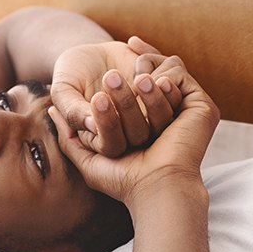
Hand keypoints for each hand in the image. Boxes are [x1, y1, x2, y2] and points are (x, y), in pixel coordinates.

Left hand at [49, 54, 219, 205]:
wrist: (156, 188)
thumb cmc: (123, 180)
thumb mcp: (88, 158)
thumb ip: (70, 136)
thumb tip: (51, 111)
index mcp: (149, 129)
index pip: (136, 94)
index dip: (123, 77)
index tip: (107, 63)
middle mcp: (170, 119)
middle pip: (148, 82)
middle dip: (130, 73)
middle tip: (108, 78)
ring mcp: (187, 111)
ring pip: (163, 77)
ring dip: (143, 73)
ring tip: (128, 81)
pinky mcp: (201, 107)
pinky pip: (180, 76)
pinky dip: (163, 73)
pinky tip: (146, 81)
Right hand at [51, 41, 181, 157]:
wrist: (90, 54)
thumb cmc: (71, 76)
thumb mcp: (63, 90)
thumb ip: (72, 110)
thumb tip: (91, 126)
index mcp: (104, 140)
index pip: (112, 145)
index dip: (108, 124)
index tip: (97, 97)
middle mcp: (130, 134)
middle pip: (140, 133)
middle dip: (128, 105)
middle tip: (111, 76)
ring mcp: (150, 115)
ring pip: (163, 117)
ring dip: (154, 96)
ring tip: (139, 74)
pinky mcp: (163, 94)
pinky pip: (174, 91)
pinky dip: (162, 72)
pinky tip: (135, 48)